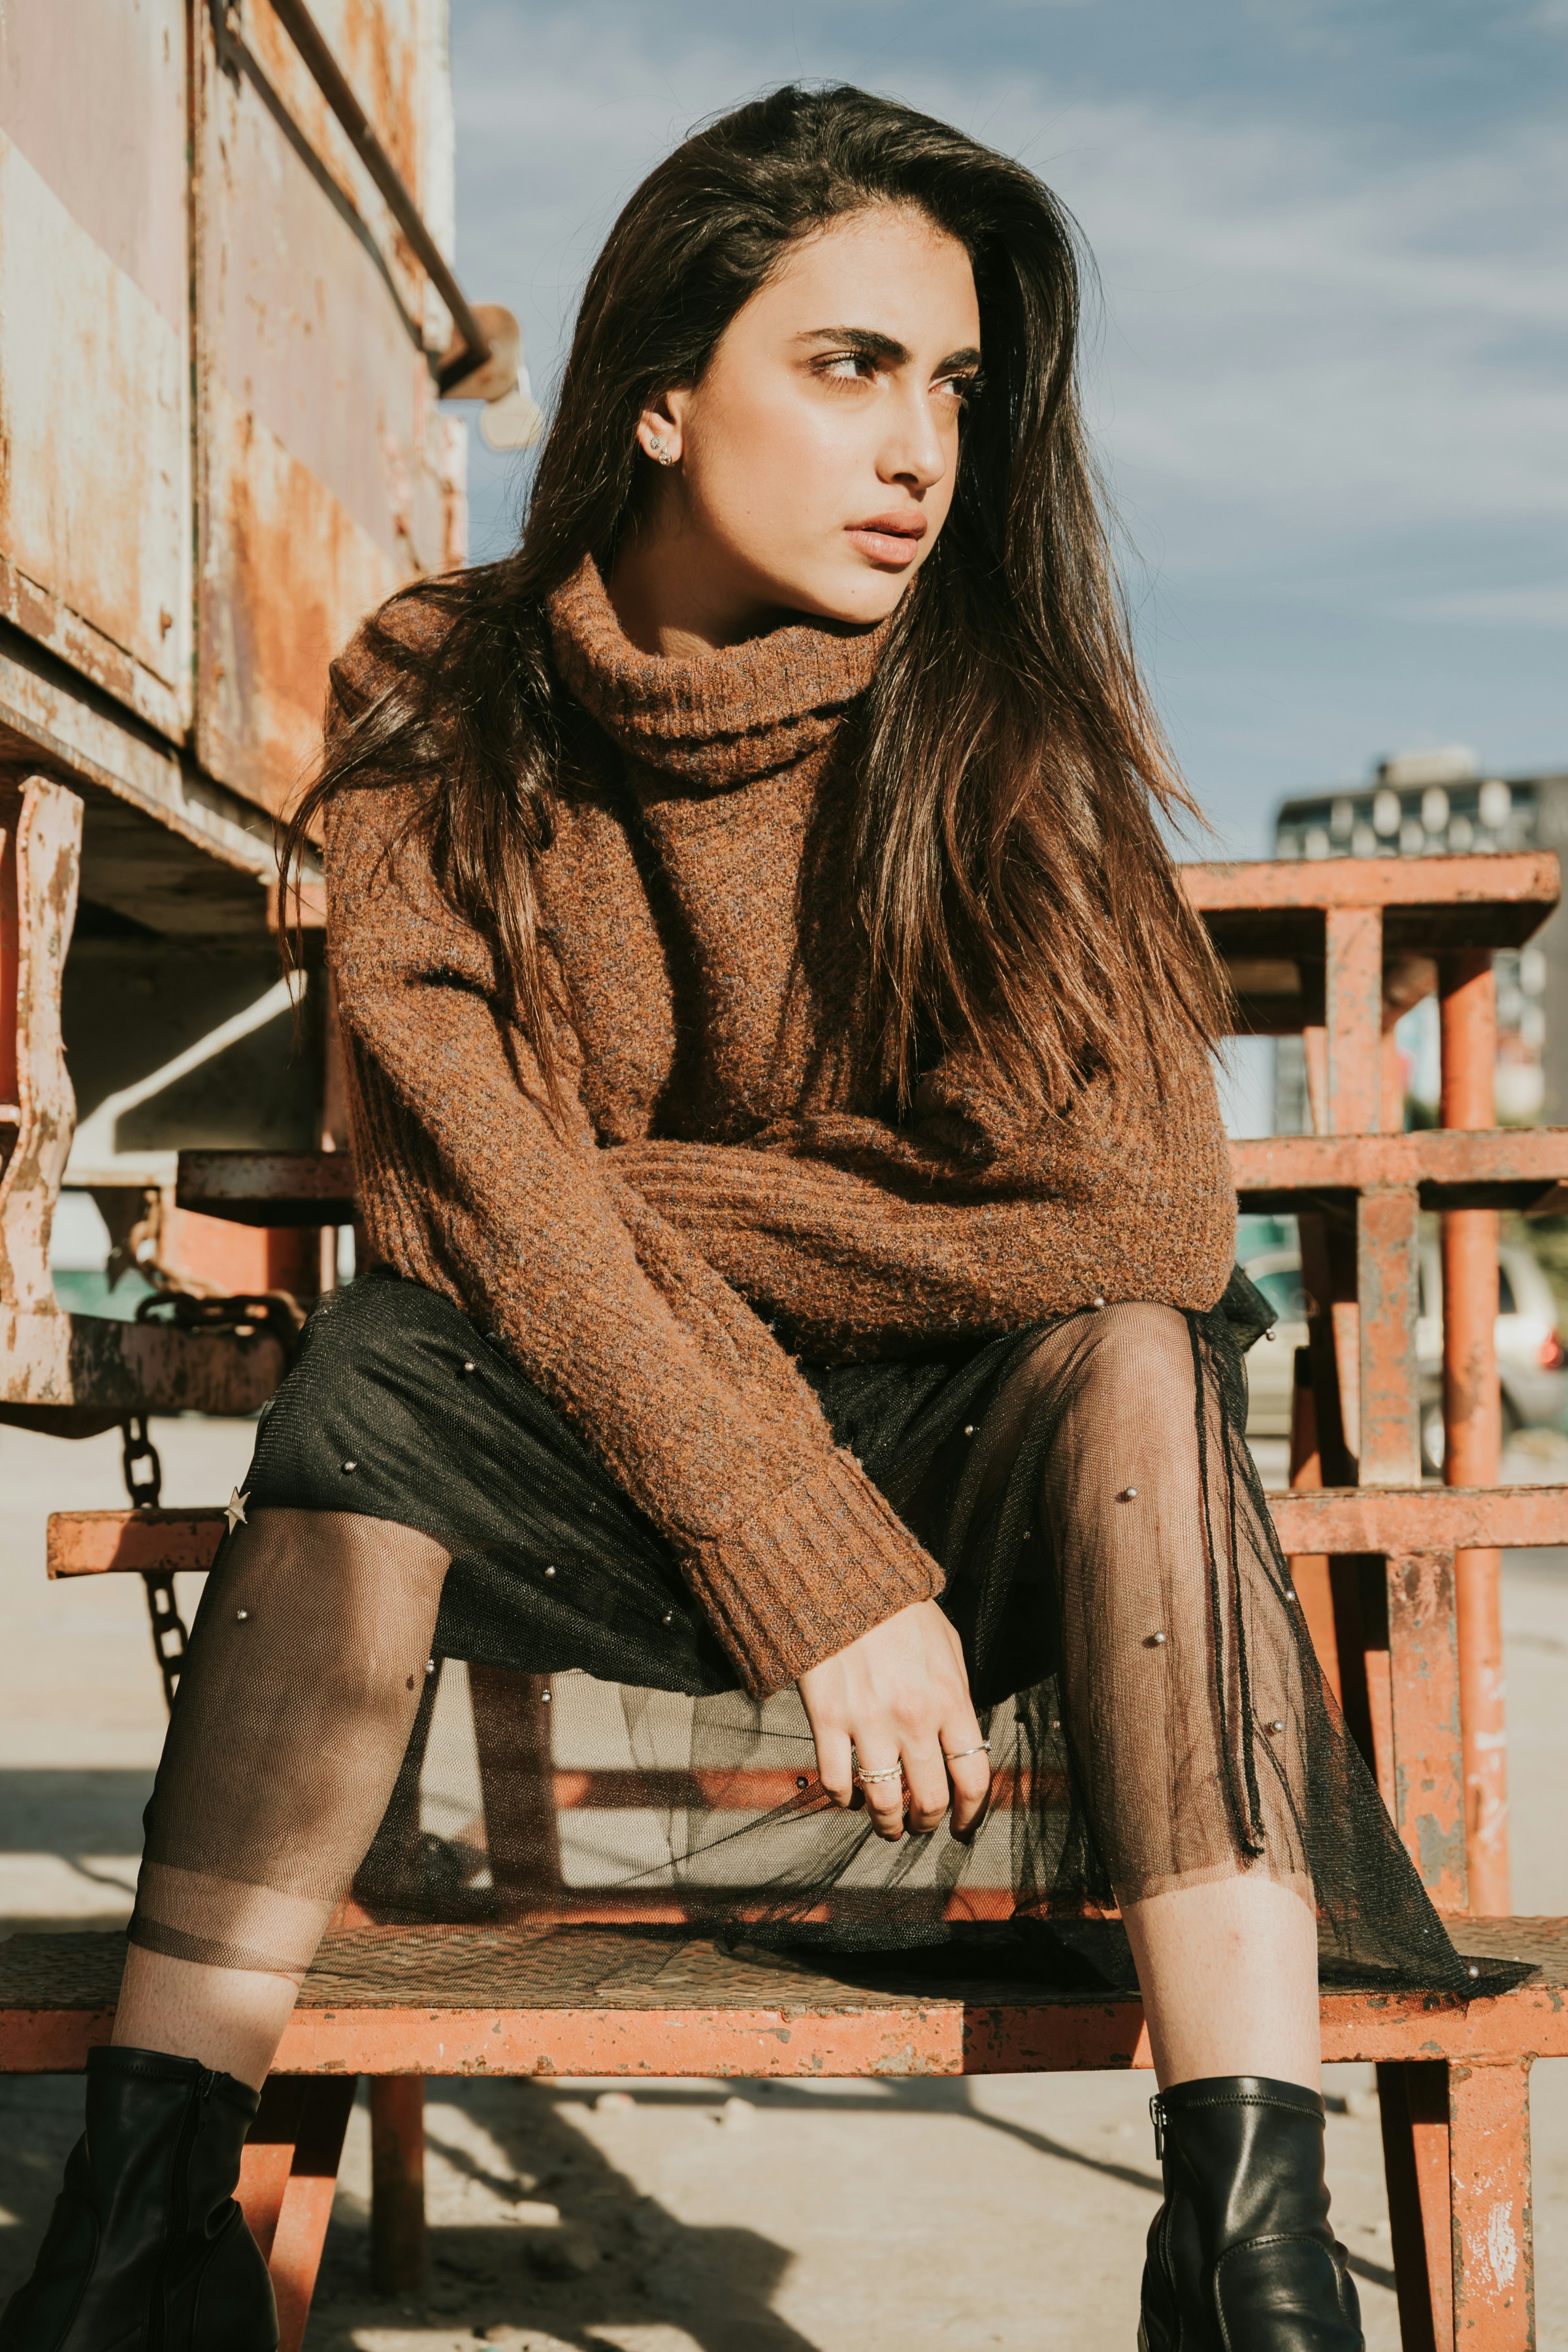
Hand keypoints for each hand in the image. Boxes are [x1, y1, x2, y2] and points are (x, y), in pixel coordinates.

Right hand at [797, 1599, 989, 1841]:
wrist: (841, 1577)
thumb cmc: (898, 1610)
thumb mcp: (947, 1646)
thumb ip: (956, 1696)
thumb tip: (959, 1743)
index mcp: (949, 1698)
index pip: (973, 1777)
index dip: (971, 1813)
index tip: (962, 1825)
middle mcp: (912, 1717)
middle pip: (930, 1799)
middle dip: (928, 1822)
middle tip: (921, 1823)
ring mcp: (867, 1721)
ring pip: (883, 1803)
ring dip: (888, 1824)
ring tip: (887, 1823)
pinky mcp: (826, 1719)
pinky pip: (836, 1783)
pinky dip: (846, 1801)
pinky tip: (852, 1798)